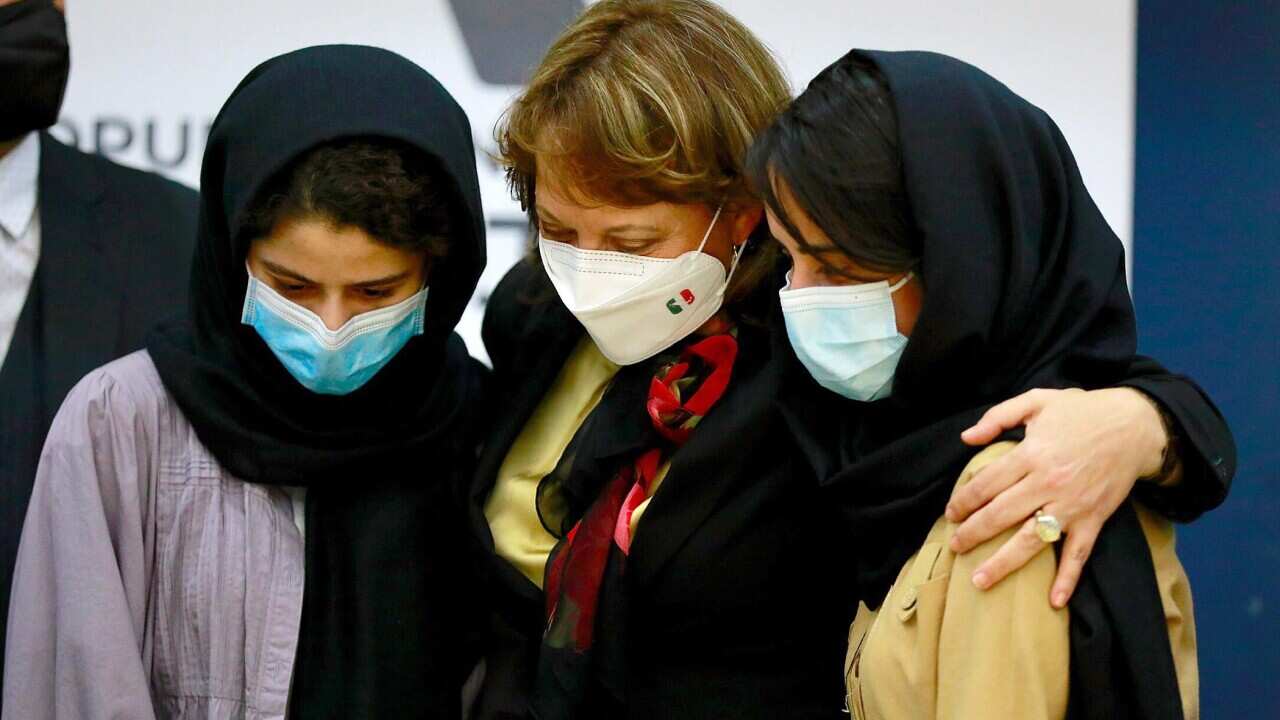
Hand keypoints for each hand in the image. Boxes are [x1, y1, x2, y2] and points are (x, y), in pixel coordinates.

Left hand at [946, 388, 1167, 607]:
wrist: (1135, 426)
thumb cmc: (1082, 411)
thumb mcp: (1037, 400)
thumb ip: (998, 417)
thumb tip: (966, 438)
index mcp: (1031, 454)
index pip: (985, 484)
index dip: (963, 501)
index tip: (950, 513)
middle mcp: (1048, 483)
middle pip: (1000, 515)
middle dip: (973, 534)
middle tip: (955, 546)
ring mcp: (1072, 505)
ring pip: (1031, 540)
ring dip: (1003, 563)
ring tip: (979, 581)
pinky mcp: (1094, 519)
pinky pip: (1078, 553)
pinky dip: (1068, 579)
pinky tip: (1054, 601)